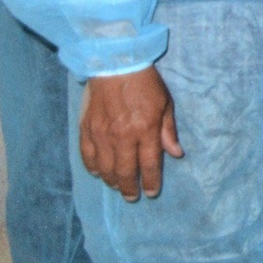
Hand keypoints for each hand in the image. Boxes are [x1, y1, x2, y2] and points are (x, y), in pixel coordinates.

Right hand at [80, 66, 181, 200]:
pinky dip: (93, 168)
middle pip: (125, 172)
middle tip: (132, 196)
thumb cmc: (146, 83)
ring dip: (112, 181)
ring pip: (105, 169)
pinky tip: (99, 173)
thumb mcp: (166, 104)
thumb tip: (176, 154)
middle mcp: (122, 136)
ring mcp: (102, 135)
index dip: (151, 181)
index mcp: (145, 130)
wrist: (116, 65)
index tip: (151, 193)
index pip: (149, 164)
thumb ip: (168, 131)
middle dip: (130, 188)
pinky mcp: (86, 130)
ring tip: (117, 187)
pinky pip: (87, 156)